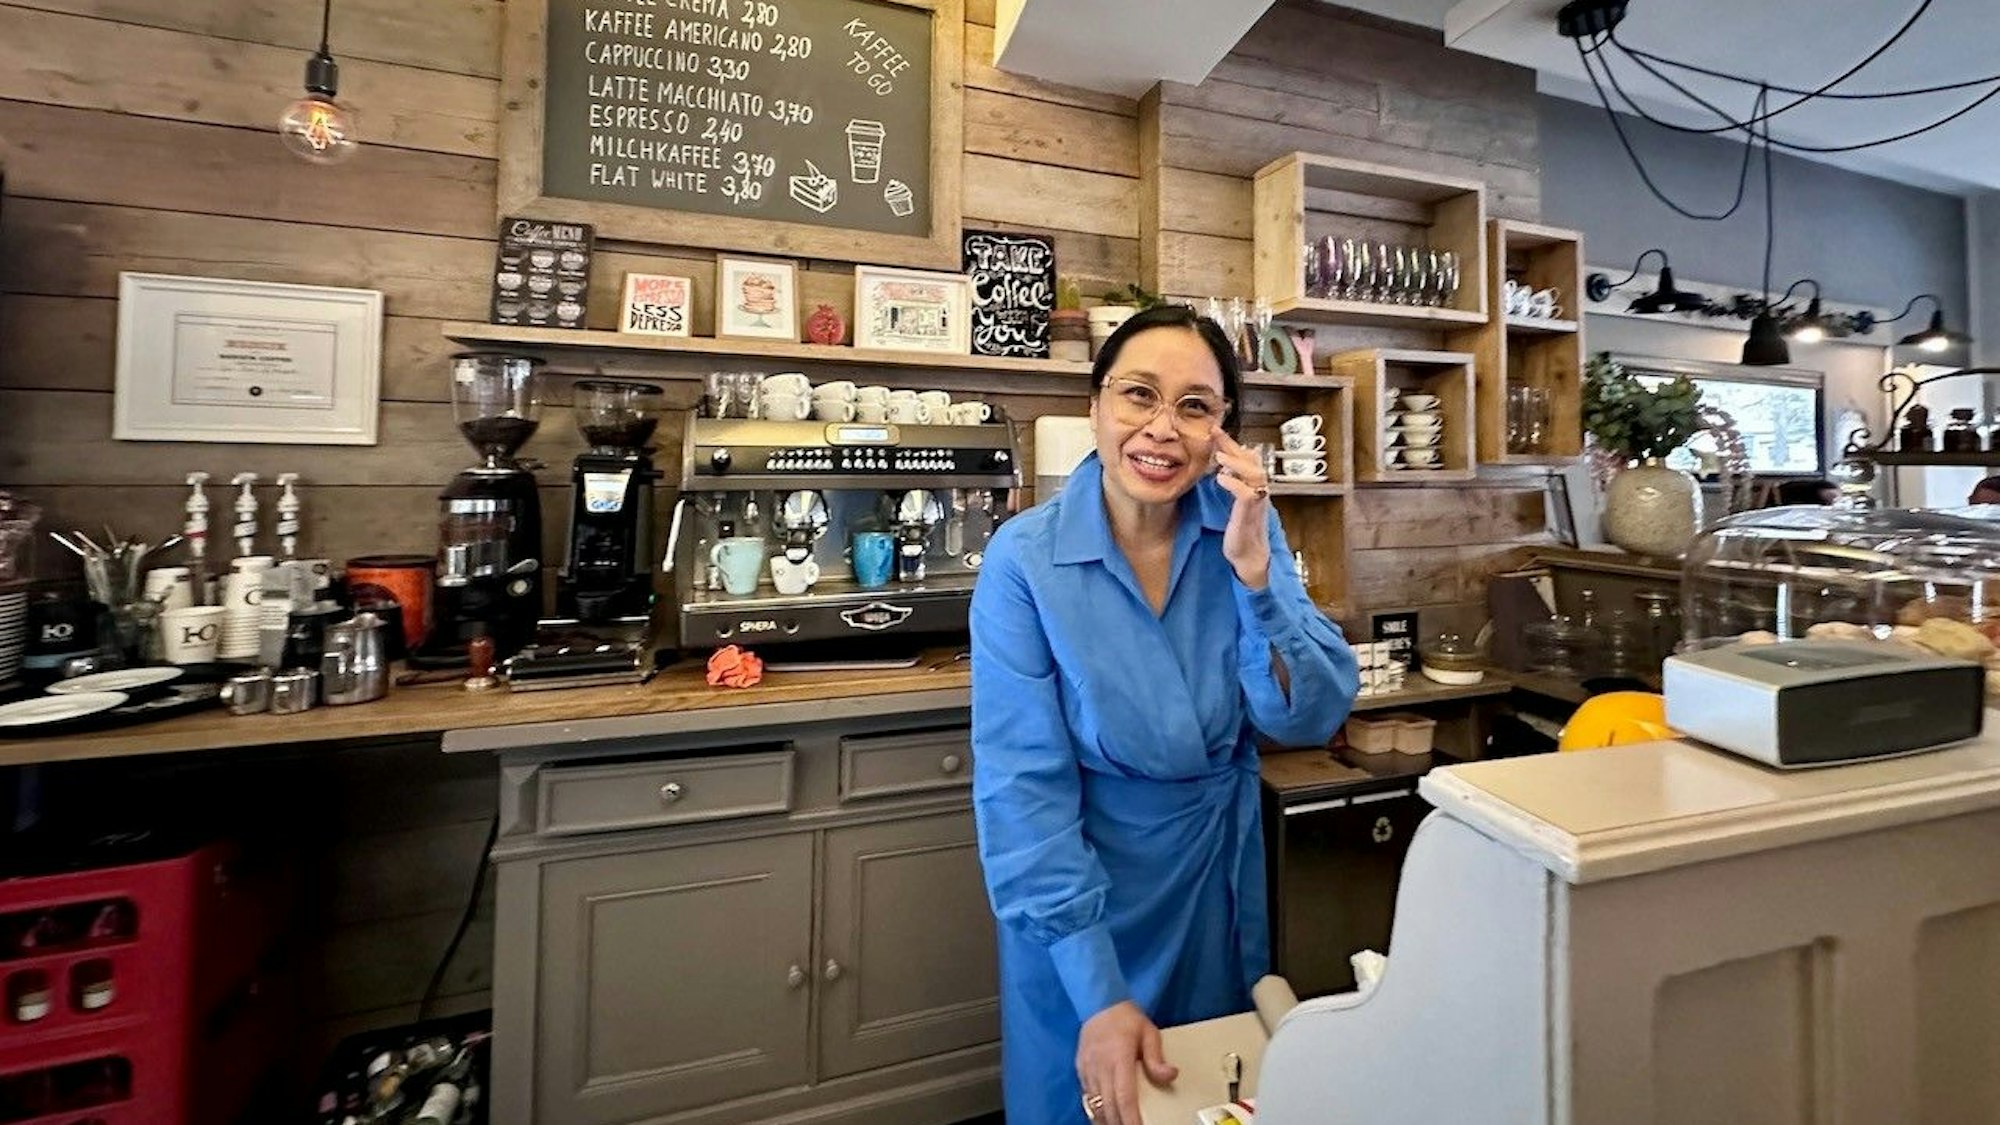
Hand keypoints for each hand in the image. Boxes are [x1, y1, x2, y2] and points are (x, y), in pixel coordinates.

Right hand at [1077, 1000, 1177, 1124]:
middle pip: (1108, 1105)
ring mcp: (1087, 1068)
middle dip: (1118, 1123)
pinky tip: (1104, 1116)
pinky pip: (1086, 1095)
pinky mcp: (1080, 1069)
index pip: (1124, 1095)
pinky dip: (1095, 1109)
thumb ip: (1157, 1057)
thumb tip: (1171, 1075)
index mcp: (1119, 1057)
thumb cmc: (1127, 1018)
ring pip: (1094, 1103)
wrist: (1098, 1002)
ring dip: (1106, 1119)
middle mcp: (1100, 1066)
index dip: (1130, 1117)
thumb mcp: (1149, 1032)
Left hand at [1209, 431, 1271, 589]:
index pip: (1247, 458)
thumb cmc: (1241, 531)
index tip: (1215, 430)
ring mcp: (1257, 503)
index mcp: (1254, 487)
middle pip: (1252, 460)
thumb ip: (1233, 484)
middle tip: (1215, 431)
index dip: (1232, 443)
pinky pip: (1247, 494)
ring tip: (1218, 455)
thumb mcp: (1235, 503)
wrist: (1249, 557)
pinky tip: (1221, 478)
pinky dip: (1234, 484)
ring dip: (1236, 462)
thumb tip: (1223, 467)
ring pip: (1255, 474)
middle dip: (1233, 444)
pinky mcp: (1250, 515)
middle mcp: (1259, 491)